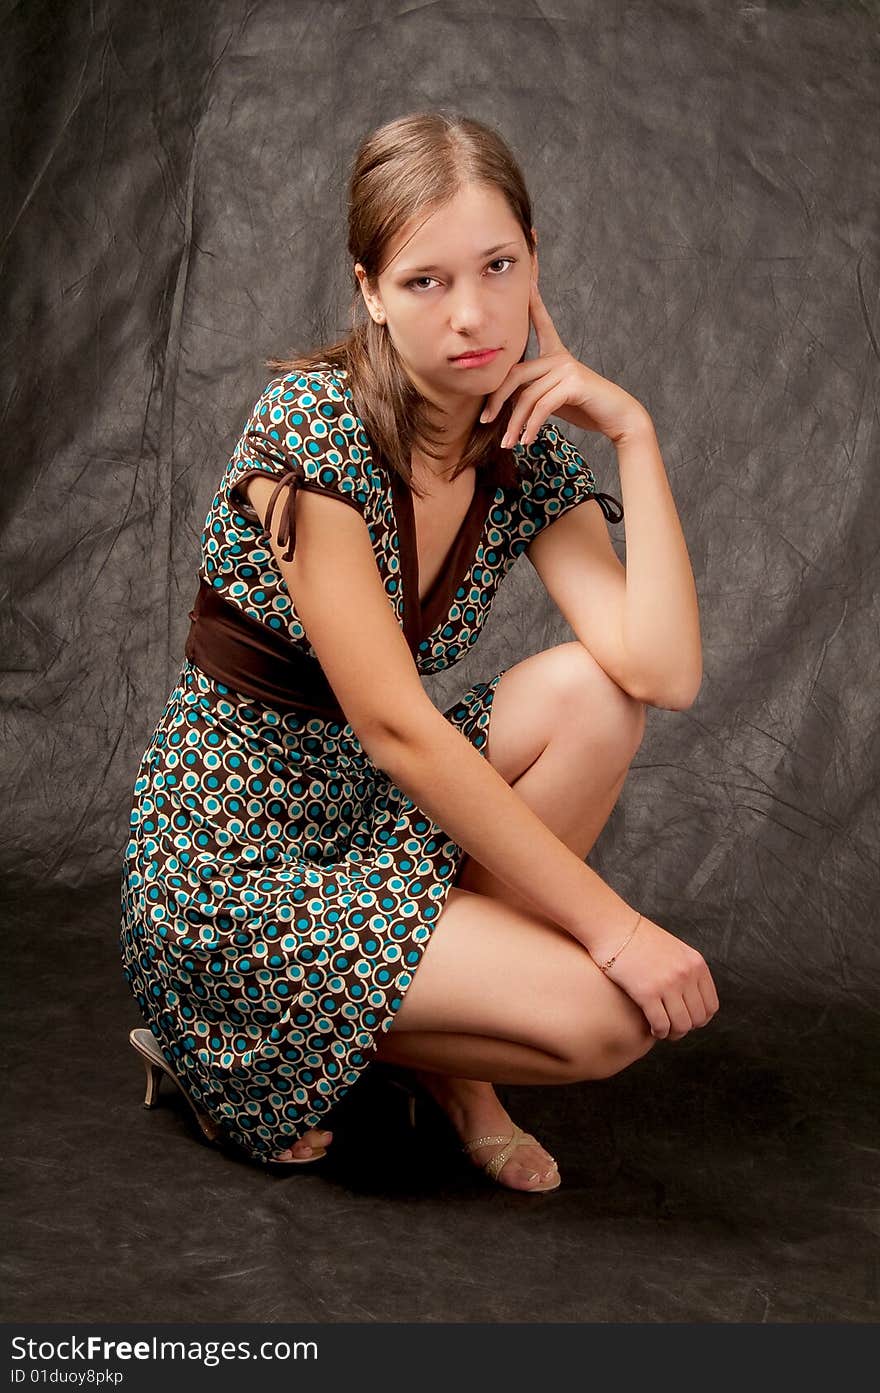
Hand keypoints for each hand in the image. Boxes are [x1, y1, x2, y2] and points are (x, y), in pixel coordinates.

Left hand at [480, 272, 649, 445]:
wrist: (617, 418)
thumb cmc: (585, 408)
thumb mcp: (552, 398)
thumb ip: (532, 391)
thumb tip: (504, 401)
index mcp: (556, 354)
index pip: (540, 322)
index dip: (533, 301)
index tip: (527, 279)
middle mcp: (560, 356)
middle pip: (515, 374)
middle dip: (496, 400)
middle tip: (485, 422)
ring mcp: (567, 367)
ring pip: (527, 396)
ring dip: (514, 423)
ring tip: (508, 443)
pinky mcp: (573, 383)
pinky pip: (542, 406)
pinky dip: (531, 426)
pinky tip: (526, 439)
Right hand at [590, 914, 719, 1040]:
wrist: (613, 927)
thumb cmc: (639, 939)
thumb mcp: (674, 949)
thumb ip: (687, 970)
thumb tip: (692, 999)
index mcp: (696, 963)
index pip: (711, 1005)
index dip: (700, 1019)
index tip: (686, 1019)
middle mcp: (686, 974)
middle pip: (698, 1019)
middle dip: (686, 1028)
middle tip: (673, 1027)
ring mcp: (668, 984)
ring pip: (682, 1025)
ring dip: (673, 1033)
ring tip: (662, 1030)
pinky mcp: (647, 992)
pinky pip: (661, 1024)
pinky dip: (659, 1032)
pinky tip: (652, 1028)